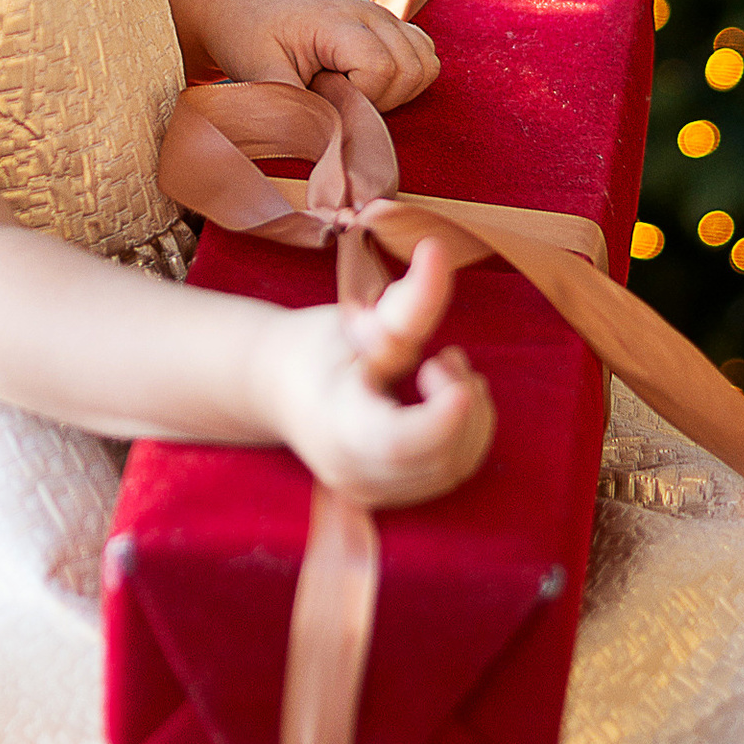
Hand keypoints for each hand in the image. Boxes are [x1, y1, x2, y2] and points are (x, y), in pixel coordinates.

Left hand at [166, 0, 440, 110]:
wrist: (237, 7)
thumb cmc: (245, 37)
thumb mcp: (262, 76)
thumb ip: (298, 108)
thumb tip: (329, 142)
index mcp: (338, 21)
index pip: (384, 68)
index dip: (361, 99)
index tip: (322, 97)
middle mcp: (369, 12)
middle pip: (415, 67)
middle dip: (383, 99)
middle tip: (337, 98)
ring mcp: (380, 16)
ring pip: (426, 62)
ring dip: (399, 90)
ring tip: (352, 92)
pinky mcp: (384, 25)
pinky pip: (422, 54)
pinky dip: (405, 78)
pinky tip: (365, 84)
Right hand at [258, 238, 493, 506]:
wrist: (274, 386)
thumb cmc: (316, 348)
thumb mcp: (360, 322)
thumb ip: (407, 299)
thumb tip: (438, 248)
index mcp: (337, 423)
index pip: (398, 441)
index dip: (442, 416)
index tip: (454, 371)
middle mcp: (352, 469)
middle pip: (439, 458)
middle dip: (463, 402)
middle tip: (446, 357)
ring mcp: (369, 491)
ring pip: (452, 470)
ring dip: (470, 418)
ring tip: (441, 371)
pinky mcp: (387, 496)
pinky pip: (447, 475)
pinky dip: (462, 436)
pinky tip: (441, 400)